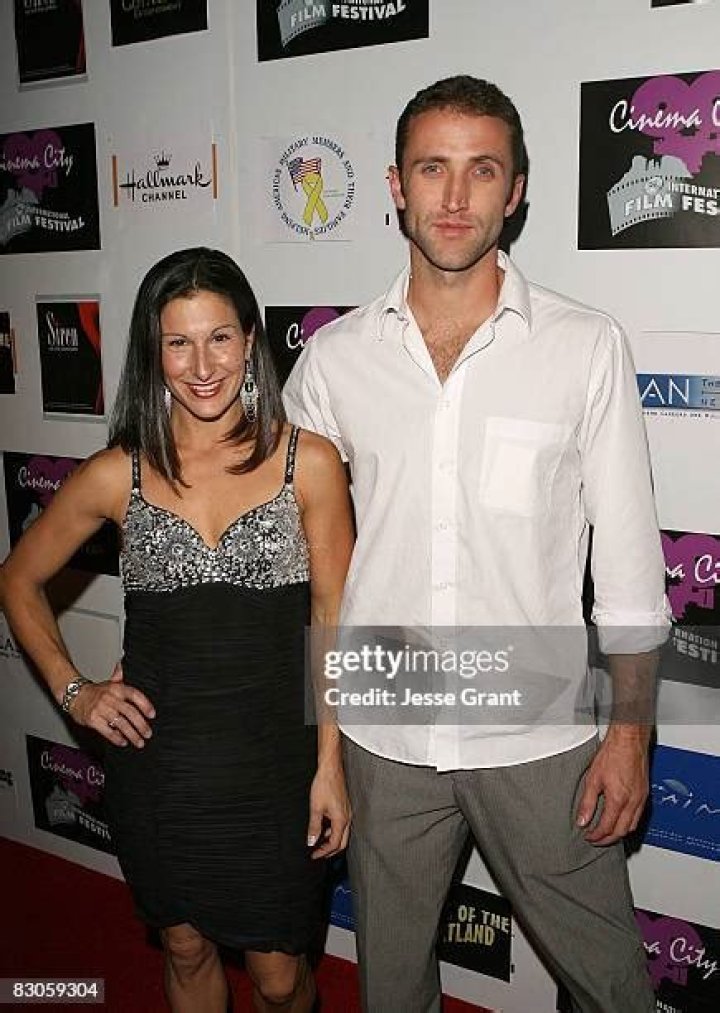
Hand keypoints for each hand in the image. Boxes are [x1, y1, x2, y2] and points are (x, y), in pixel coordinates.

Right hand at [69, 662, 155, 748]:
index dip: (145, 705)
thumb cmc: (95, 691)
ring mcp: (101, 709)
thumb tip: (122, 665)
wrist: (73, 695)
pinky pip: (107, 731)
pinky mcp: (93, 720)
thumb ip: (119, 677)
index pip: (135, 695)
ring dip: (132, 734)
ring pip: (120, 723)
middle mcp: (110, 698)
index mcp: (117, 688)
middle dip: (141, 724)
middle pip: (130, 712)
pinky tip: (123, 742)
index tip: (152, 715)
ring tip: (139, 742)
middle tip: (148, 734)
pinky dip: (116, 738)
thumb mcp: (109, 682)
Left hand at [306, 761, 350, 858]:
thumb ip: (314, 827)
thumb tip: (311, 841)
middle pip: (341, 841)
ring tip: (319, 843)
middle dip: (330, 850)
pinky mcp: (344, 807)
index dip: (323, 852)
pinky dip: (332, 830)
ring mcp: (347, 812)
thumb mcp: (316, 808)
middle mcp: (347, 817)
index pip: (334, 843)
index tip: (314, 855)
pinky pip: (341, 824)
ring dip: (331, 840)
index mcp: (341, 820)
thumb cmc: (325, 785)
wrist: (331, 769)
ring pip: (342, 833)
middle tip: (318, 854)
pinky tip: (323, 828)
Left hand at [576, 726, 649, 845]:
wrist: (629, 741)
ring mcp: (641, 799)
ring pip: (632, 826)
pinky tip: (620, 819)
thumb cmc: (613, 754)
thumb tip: (582, 820)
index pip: (607, 828)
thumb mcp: (593, 779)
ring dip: (619, 833)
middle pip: (621, 831)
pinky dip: (628, 823)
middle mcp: (633, 802)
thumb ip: (587, 803)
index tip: (588, 836)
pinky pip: (638, 816)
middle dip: (607, 839)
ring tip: (606, 832)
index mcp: (619, 800)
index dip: (596, 836)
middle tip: (596, 839)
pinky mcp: (644, 794)